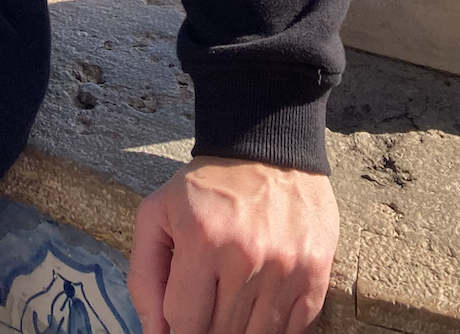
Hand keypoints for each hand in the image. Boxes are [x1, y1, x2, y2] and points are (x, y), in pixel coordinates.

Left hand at [127, 157, 338, 333]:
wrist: (268, 144)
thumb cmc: (207, 183)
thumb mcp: (158, 212)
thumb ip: (144, 275)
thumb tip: (155, 333)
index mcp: (202, 242)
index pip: (184, 323)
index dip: (178, 324)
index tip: (183, 311)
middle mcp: (246, 258)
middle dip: (207, 326)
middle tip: (208, 302)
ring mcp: (285, 269)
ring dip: (240, 328)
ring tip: (232, 300)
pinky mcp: (315, 273)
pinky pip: (293, 331)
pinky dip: (274, 328)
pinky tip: (260, 304)